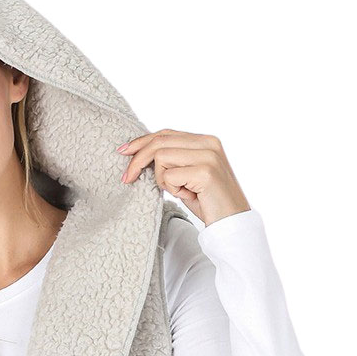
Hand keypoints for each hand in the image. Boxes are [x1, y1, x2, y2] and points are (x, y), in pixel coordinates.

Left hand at [116, 129, 250, 226]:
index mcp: (205, 140)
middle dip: (137, 159)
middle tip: (126, 178)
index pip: (166, 133)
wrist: (232, 222)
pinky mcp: (205, 171)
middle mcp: (208, 142)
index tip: (123, 152)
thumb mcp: (187, 177)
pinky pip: (170, 176)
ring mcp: (208, 155)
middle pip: (160, 141)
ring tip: (179, 191)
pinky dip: (172, 190)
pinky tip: (188, 196)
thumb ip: (173, 161)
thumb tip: (143, 156)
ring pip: (162, 157)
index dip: (142, 141)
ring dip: (162, 179)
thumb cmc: (208, 202)